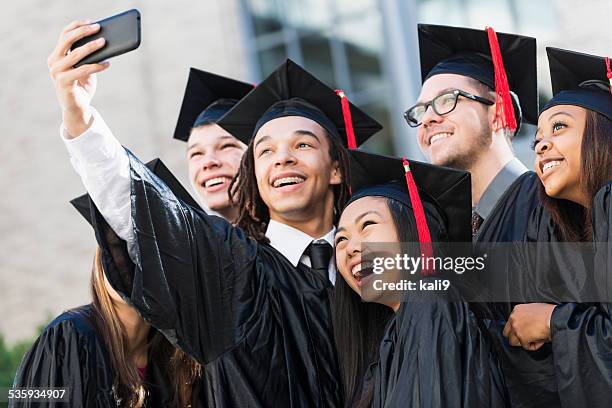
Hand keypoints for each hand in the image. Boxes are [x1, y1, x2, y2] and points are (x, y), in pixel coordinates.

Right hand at [47, 20, 110, 136]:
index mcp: (57, 56)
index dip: (77, 26)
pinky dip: (96, 66)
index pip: (64, 35)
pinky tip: (107, 64)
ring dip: (92, 47)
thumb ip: (88, 57)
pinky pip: (82, 70)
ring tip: (104, 42)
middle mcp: (54, 62)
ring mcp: (57, 72)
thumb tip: (103, 43)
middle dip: (83, 32)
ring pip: (76, 55)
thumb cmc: (82, 86)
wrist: (78, 108)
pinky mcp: (64, 82)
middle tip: (98, 28)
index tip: (91, 22)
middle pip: (67, 40)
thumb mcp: (85, 68)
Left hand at [503, 303, 555, 350]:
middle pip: (507, 333)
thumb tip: (528, 325)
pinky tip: (540, 341)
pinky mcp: (522, 337)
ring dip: (524, 342)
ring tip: (534, 339)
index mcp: (517, 310)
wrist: (555, 317)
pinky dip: (533, 346)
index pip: (510, 323)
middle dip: (516, 337)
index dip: (517, 329)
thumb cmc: (550, 313)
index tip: (524, 331)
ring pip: (513, 341)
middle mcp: (513, 318)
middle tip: (527, 338)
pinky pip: (526, 346)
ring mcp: (516, 328)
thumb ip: (526, 316)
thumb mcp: (534, 310)